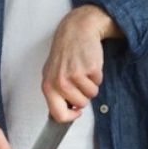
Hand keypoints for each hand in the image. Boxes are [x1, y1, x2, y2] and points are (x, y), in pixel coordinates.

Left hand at [42, 5, 118, 122]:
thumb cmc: (64, 53)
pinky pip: (99, 82)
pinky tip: (89, 64)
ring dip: (91, 85)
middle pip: (80, 104)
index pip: (58, 115)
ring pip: (92, 95)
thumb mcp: (52, 73)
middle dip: (84, 96)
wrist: (76, 31)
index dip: (70, 117)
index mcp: (48, 86)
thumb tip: (64, 113)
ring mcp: (75, 75)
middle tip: (79, 80)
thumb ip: (56, 93)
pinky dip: (97, 75)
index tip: (76, 112)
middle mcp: (60, 82)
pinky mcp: (90, 68)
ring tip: (83, 70)